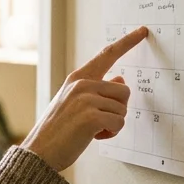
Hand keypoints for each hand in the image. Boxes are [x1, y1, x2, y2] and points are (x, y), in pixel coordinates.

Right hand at [22, 26, 148, 171]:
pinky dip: (111, 134)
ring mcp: (86, 98)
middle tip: (98, 122)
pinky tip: (93, 137)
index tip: (143, 31)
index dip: (127, 42)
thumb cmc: (58, 130)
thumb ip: (97, 89)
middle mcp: (82, 84)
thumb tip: (120, 78)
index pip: (107, 54)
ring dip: (113, 124)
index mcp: (77, 78)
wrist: (39, 153)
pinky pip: (119, 123)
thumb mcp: (75, 103)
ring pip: (123, 109)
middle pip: (124, 90)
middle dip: (118, 109)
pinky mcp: (91, 116)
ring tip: (91, 130)